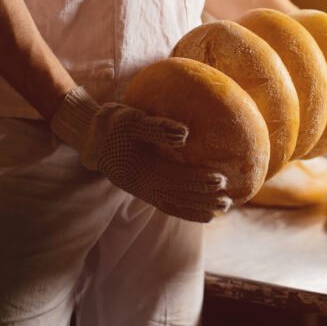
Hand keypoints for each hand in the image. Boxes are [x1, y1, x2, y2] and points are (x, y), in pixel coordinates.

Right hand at [50, 86, 231, 221]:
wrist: (90, 138)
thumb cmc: (114, 123)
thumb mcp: (131, 119)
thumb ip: (158, 129)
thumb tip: (186, 134)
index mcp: (140, 169)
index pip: (175, 178)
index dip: (198, 180)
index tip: (221, 179)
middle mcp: (142, 185)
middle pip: (178, 196)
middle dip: (204, 199)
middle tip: (228, 201)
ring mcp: (142, 191)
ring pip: (174, 204)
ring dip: (199, 208)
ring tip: (223, 208)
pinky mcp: (144, 191)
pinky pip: (168, 205)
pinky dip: (186, 210)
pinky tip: (206, 214)